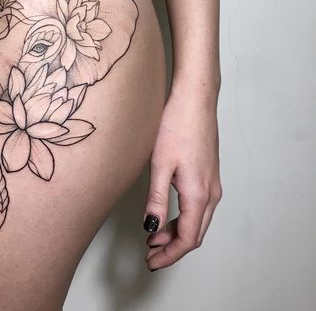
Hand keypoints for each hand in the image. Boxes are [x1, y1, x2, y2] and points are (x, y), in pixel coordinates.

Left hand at [142, 82, 221, 270]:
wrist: (194, 100)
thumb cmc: (176, 126)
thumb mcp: (160, 164)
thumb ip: (156, 199)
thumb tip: (151, 228)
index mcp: (199, 194)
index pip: (188, 238)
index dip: (169, 255)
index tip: (151, 262)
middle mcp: (211, 192)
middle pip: (195, 233)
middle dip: (173, 247)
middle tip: (150, 253)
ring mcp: (212, 183)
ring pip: (198, 220)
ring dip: (177, 232)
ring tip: (154, 236)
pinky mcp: (208, 174)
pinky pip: (199, 206)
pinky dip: (183, 217)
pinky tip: (167, 213)